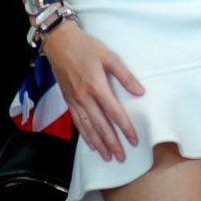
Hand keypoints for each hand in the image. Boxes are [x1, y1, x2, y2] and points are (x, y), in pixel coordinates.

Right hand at [43, 20, 144, 160]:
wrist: (60, 43)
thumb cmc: (87, 47)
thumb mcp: (110, 56)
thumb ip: (125, 76)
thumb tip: (140, 92)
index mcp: (97, 87)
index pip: (114, 113)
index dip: (125, 128)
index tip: (133, 140)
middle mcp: (85, 98)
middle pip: (101, 126)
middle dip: (112, 143)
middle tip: (121, 157)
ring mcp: (75, 101)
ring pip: (88, 128)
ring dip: (98, 144)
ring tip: (107, 156)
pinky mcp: (68, 101)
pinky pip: (77, 122)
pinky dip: (85, 135)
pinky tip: (91, 143)